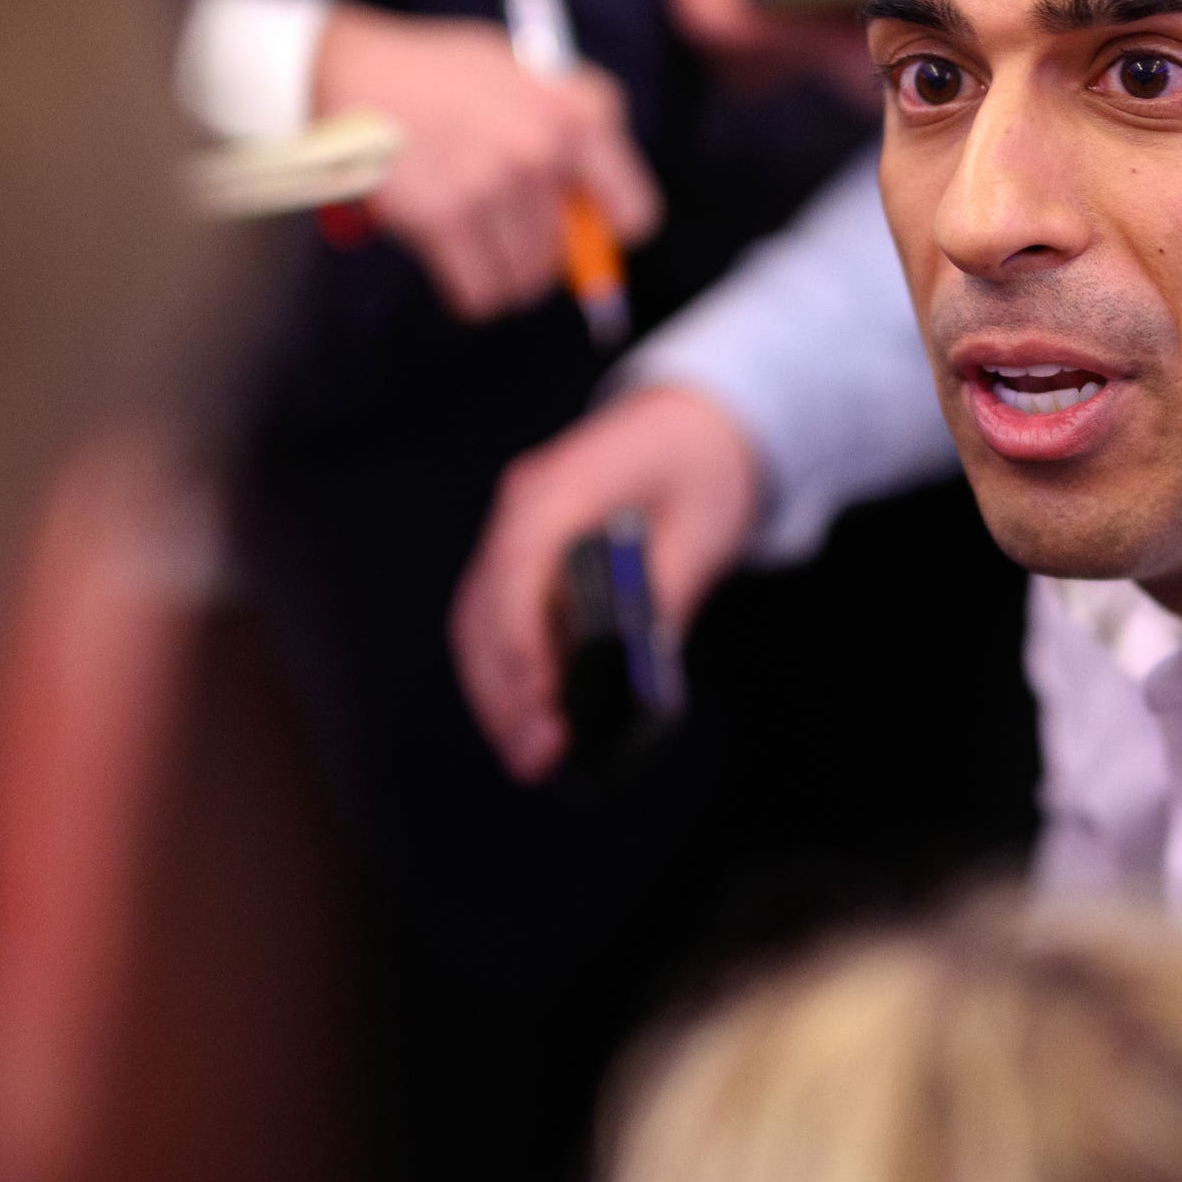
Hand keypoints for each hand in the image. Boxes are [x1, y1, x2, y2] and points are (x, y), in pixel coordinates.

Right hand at [312, 2, 659, 321]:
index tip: (577, 224)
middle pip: (569, 256)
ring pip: (525, 281)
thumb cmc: (446, 78)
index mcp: (580, 110)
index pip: (634, 214)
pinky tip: (450, 257)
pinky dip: (467, 292)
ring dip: (501, 273)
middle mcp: (545, 147)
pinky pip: (478, 296)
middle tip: (500, 221)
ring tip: (471, 233)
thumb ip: (575, 135)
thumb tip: (605, 227)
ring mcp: (494, 184)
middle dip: (539, 251)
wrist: (355, 72)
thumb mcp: (529, 76)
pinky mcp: (444, 218)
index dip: (605, 228)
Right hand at [450, 385, 759, 779]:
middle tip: (539, 757)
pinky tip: (530, 727)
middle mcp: (522, 504)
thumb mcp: (704, 529)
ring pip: (477, 622)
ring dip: (497, 694)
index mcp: (563, 482)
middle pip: (485, 604)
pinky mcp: (520, 560)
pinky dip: (506, 677)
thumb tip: (635, 682)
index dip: (521, 635)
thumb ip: (665, 597)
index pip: (519, 560)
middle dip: (504, 688)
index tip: (541, 701)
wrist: (691, 421)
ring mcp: (514, 531)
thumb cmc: (701, 468)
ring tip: (532, 760)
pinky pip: (495, 622)